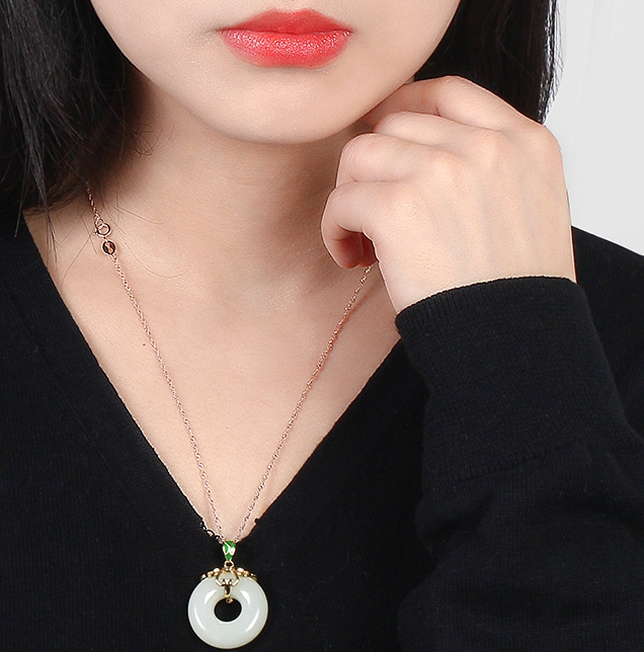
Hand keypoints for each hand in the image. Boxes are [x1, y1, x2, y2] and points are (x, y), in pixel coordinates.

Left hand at [321, 76, 575, 313]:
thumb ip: (490, 169)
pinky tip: (353, 257)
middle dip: (375, 167)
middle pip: (395, 122)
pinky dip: (335, 229)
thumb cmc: (513, 294)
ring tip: (363, 242)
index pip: (450, 92)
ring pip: (360, 154)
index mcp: (527, 142)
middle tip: (376, 215)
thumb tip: (420, 148)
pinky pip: (341, 199)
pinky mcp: (399, 207)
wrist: (512, 343)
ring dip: (350, 197)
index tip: (382, 137)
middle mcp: (487, 146)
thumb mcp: (530, 210)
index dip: (405, 106)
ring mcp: (442, 171)